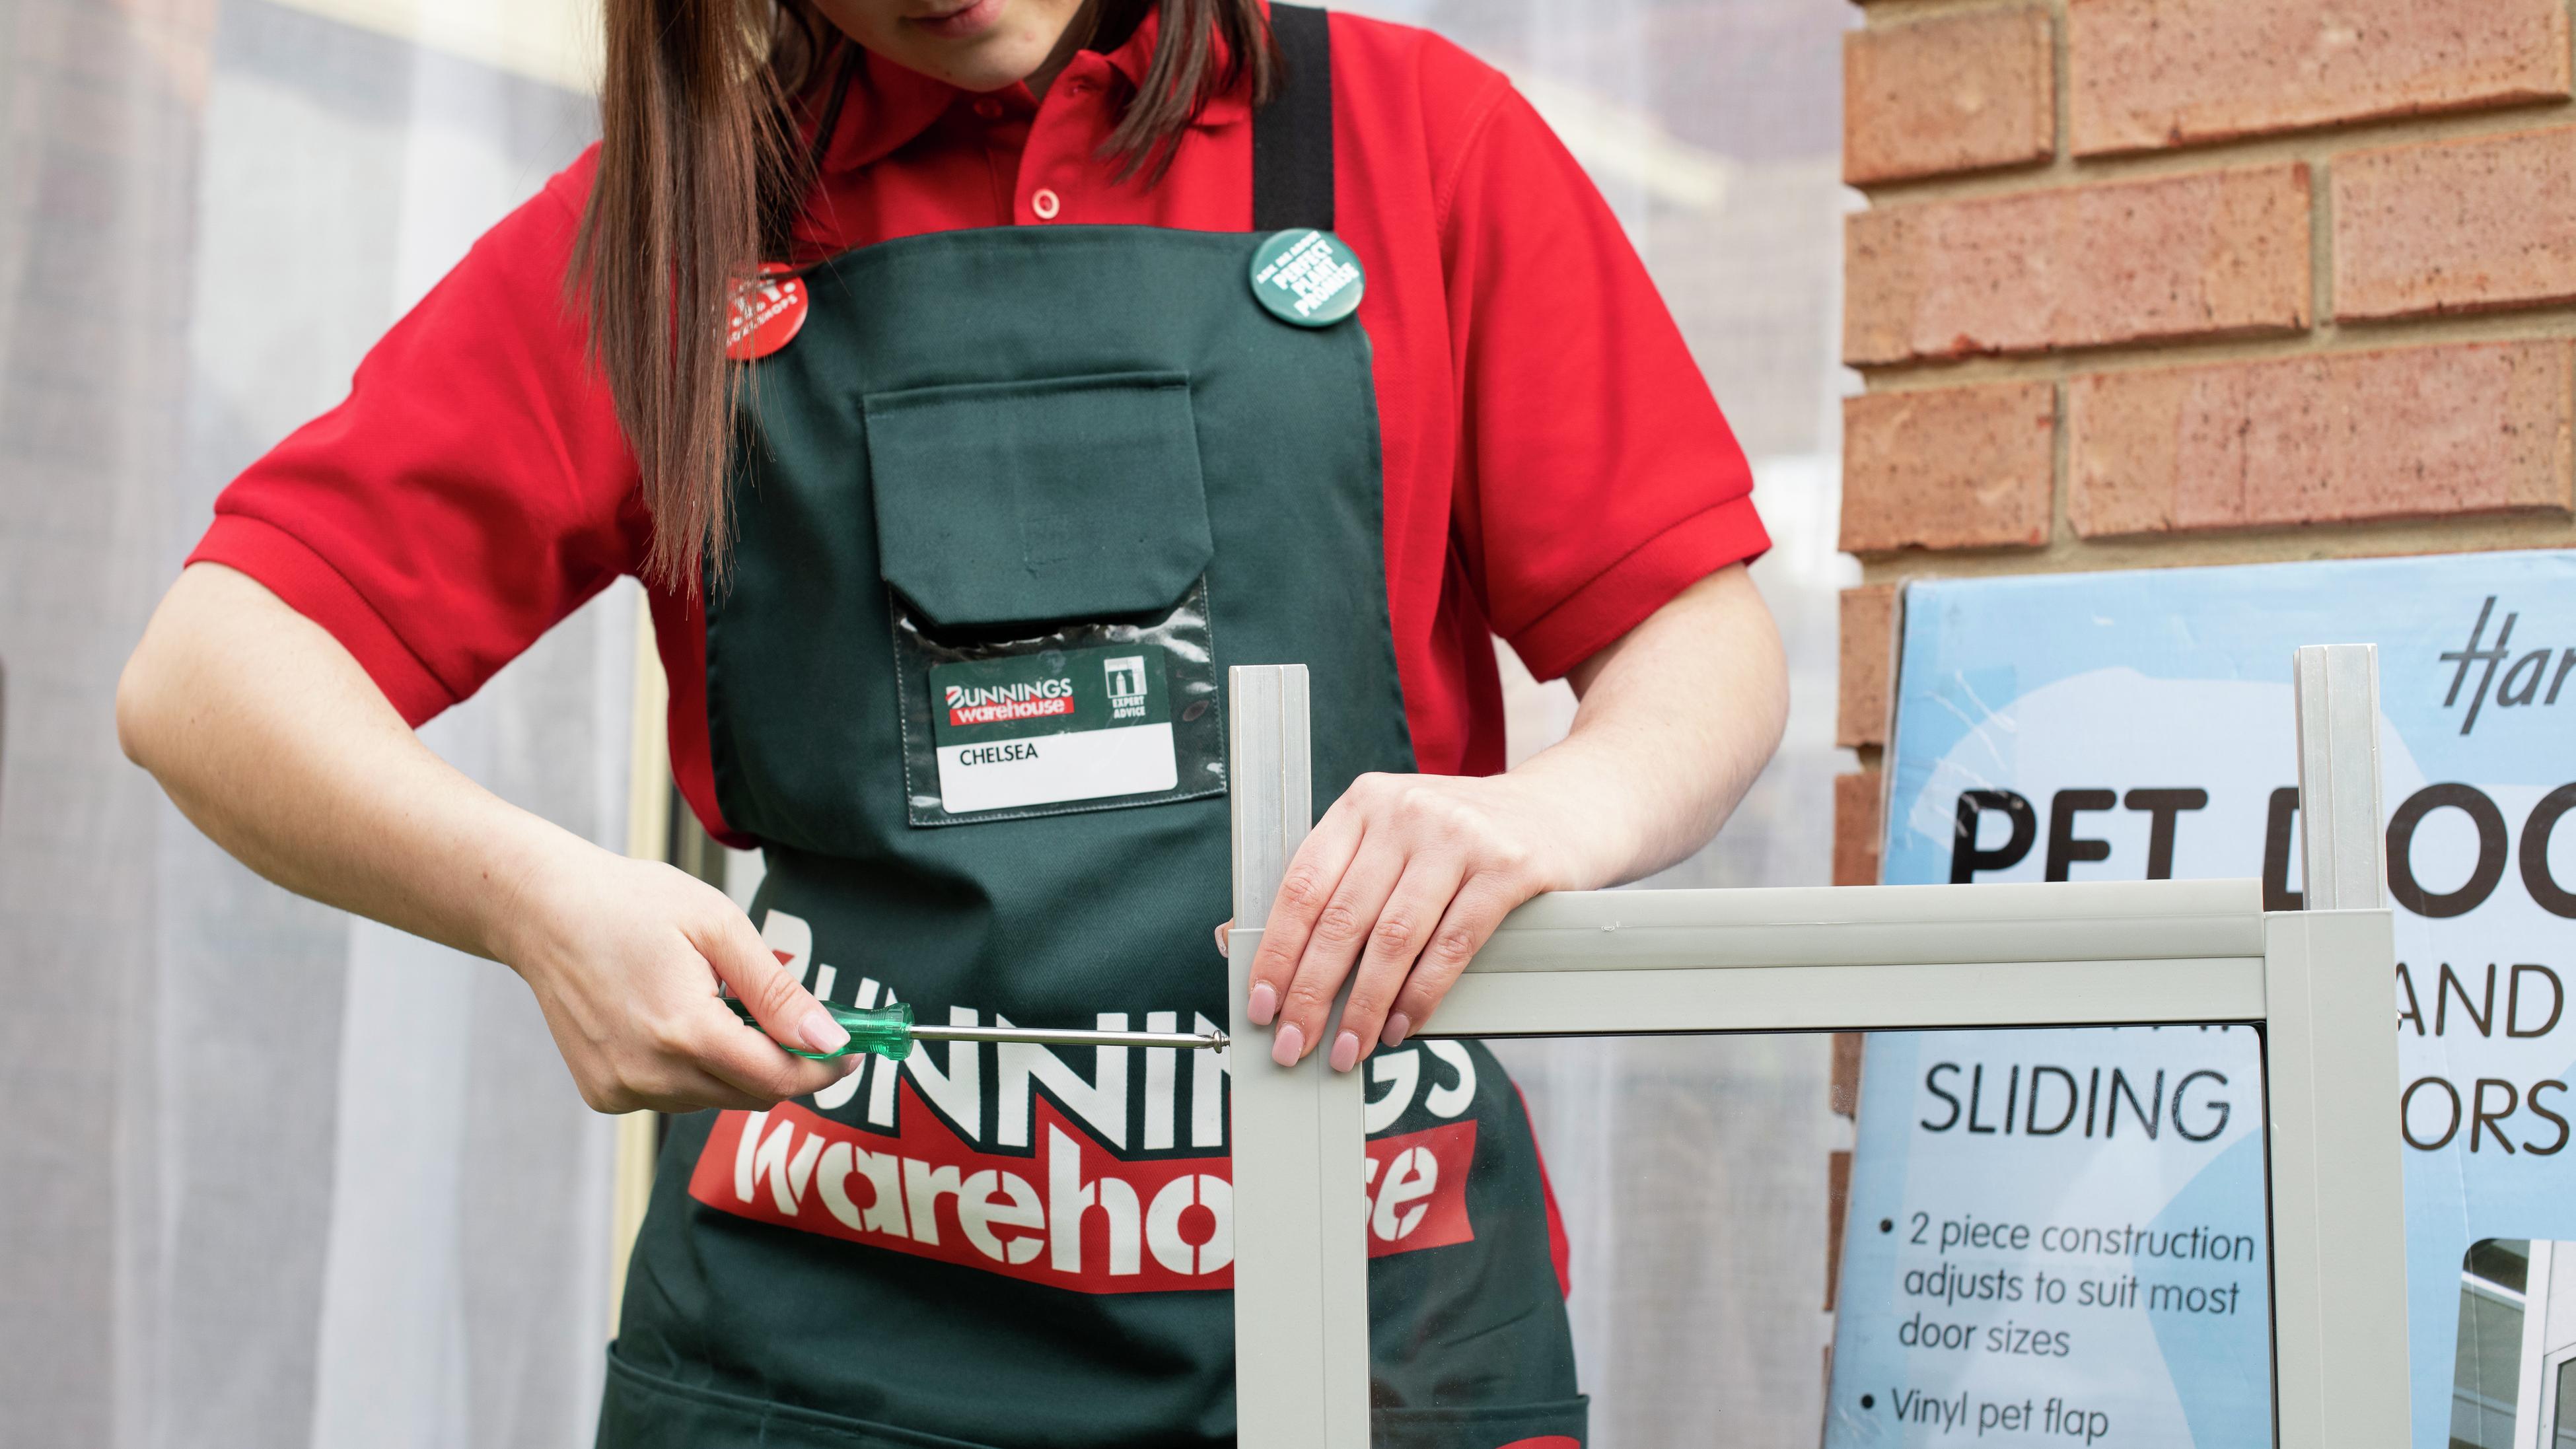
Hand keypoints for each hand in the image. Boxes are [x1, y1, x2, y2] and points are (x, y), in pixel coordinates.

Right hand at [499, 847, 857, 1112]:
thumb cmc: (632, 904)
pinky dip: (691, 1071)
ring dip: (736, 1066)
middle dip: (785, 1066)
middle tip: (797, 1022)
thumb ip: (777, 991)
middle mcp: (650, 1073)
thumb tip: (828, 1038)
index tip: (848, 1049)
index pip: (779, 1078)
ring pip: (715, 1099)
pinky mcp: (604, 1094)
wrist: (543, 912)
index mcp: (684, 1030)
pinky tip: (673, 1023)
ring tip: (718, 1006)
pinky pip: (674, 1097)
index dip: (823, 1069)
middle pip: (752, 1095)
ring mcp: (622, 1089)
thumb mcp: (719, 927)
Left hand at [1241, 772, 1585, 1071]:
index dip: (1277, 952)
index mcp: (1364, 803)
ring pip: (1394, 939)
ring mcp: (1458, 837)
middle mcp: (1405, 812)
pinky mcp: (1507, 867)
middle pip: (1342, 918)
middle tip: (1294, 1045)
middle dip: (1311, 993)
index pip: (1302, 885)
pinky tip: (1402, 1026)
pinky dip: (1421, 996)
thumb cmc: (1467, 838)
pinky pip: (1451, 946)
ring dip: (1364, 1007)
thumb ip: (1341, 883)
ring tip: (1349, 1049)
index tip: (1262, 1005)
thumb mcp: (1397, 839)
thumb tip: (1259, 950)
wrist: (1566, 808)